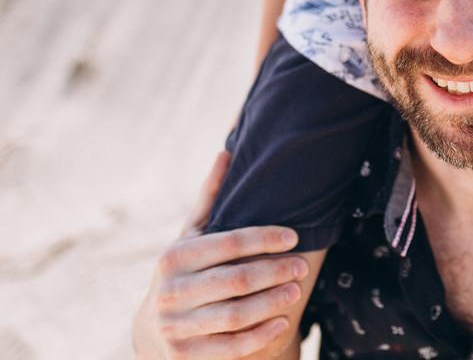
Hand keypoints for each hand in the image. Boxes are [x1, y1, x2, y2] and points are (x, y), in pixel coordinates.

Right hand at [132, 151, 307, 358]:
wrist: (151, 330)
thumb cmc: (184, 270)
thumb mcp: (190, 235)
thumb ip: (210, 198)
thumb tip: (227, 151)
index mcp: (174, 257)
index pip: (229, 242)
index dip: (265, 238)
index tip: (295, 236)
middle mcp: (170, 292)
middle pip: (236, 280)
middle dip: (275, 271)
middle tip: (303, 265)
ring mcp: (175, 327)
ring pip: (236, 315)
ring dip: (272, 303)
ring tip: (297, 290)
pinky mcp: (184, 357)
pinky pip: (231, 347)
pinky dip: (261, 336)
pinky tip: (284, 322)